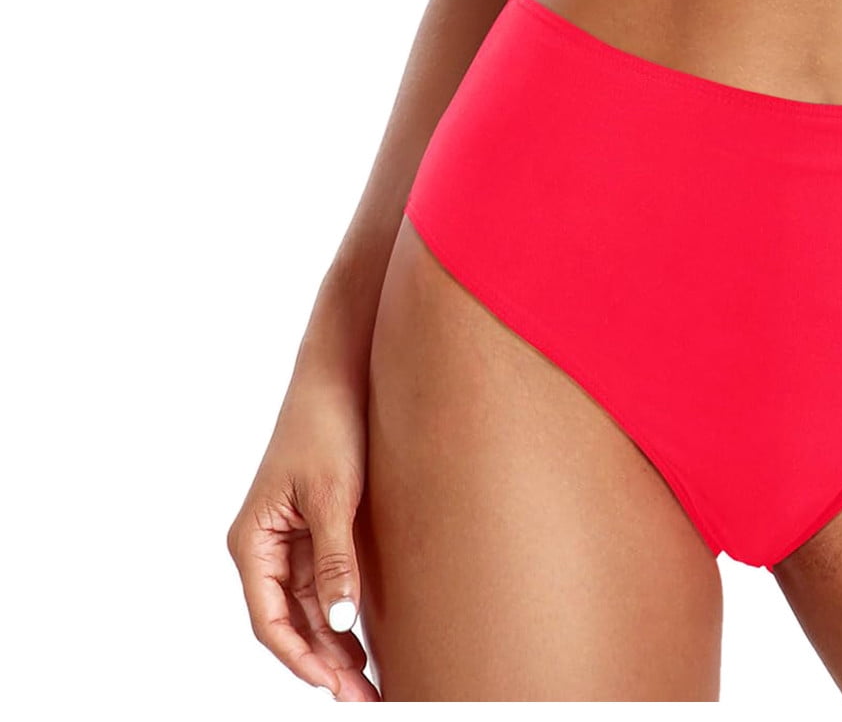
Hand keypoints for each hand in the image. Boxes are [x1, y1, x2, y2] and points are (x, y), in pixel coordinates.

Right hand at [227, 380, 379, 699]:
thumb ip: (335, 561)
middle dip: (323, 663)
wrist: (342, 371)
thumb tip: (338, 624)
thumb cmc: (329, 425)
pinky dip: (341, 612)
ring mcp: (291, 538)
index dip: (301, 659)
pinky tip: (364, 639)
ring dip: (333, 645)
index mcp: (252, 542)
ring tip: (369, 683)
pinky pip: (324, 584)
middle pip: (289, 622)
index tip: (334, 687)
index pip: (269, 621)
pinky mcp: (318, 526)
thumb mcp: (333, 496)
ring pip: (307, 609)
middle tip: (365, 698)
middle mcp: (266, 546)